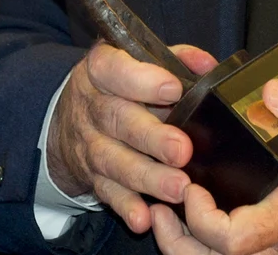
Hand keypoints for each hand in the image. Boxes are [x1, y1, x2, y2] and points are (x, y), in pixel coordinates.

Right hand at [47, 42, 217, 233]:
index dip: (142, 80)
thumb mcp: (136, 61)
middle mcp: (92, 108)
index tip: (172, 89)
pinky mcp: (92, 177)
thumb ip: (174, 59)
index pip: (115, 70)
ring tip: (178, 188)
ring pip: (115, 162)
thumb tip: (207, 65)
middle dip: (152, 138)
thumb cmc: (117, 85)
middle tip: (181, 150)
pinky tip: (145, 217)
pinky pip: (109, 194)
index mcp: (101, 70)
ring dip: (147, 177)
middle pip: (119, 121)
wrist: (70, 118)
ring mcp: (91, 145)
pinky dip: (126, 207)